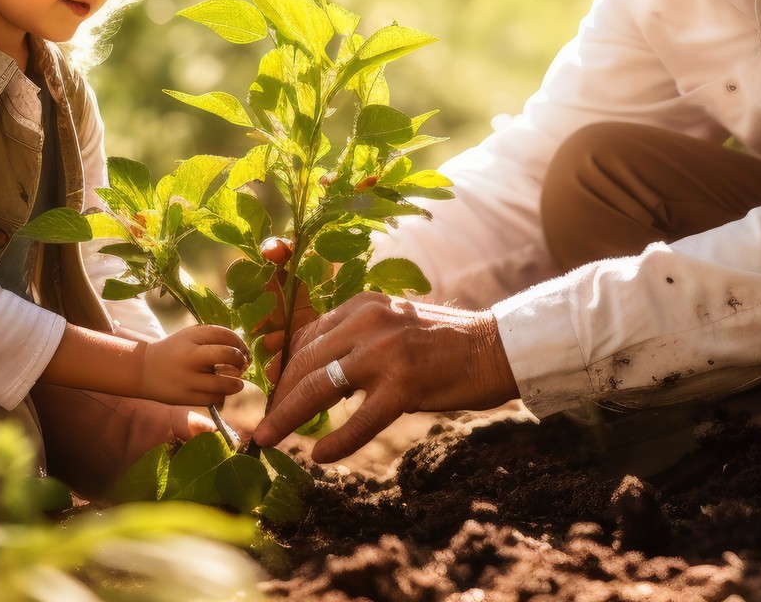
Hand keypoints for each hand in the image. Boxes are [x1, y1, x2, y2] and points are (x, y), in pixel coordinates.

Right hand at [136, 325, 249, 405]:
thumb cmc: (174, 351)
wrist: (143, 370)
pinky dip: (221, 396)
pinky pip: (212, 399)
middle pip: (227, 355)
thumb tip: (242, 351)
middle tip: (242, 365)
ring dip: (235, 384)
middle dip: (240, 360)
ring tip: (237, 383)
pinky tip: (219, 392)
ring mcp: (188, 378)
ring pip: (223, 383)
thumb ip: (213, 339)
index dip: (240, 343)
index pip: (225, 334)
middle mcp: (190, 356)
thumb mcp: (190, 337)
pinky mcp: (185, 397)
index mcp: (192, 336)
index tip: (243, 351)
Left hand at [251, 292, 517, 461]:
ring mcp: (385, 351)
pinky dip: (337, 441)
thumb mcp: (393, 329)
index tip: (270, 396)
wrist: (497, 348)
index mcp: (363, 306)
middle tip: (263, 427)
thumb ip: (356, 345)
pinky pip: (360, 420)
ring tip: (267, 440)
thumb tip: (317, 380)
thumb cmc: (444, 346)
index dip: (282, 370)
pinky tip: (320, 455)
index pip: (305, 337)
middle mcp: (368, 321)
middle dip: (278, 397)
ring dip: (287, 417)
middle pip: (304, 363)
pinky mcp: (404, 383)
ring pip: (318, 387)